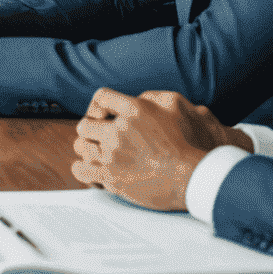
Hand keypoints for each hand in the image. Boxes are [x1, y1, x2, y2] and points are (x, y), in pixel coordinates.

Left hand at [70, 88, 252, 209]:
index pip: (101, 96)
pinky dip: (83, 170)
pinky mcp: (110, 177)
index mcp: (134, 110)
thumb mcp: (175, 106)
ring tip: (99, 155)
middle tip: (100, 139)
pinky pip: (80, 169)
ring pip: (80, 146)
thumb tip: (136, 97)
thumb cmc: (188, 142)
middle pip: (85, 124)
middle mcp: (119, 130)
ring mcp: (112, 154)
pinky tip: (94, 172)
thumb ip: (152, 97)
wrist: (193, 177)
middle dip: (91, 130)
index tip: (102, 116)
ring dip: (88, 150)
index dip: (98, 105)